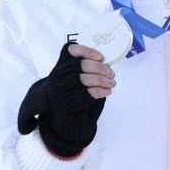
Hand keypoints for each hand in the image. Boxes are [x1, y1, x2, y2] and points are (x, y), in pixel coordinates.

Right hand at [19, 43, 113, 157]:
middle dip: (100, 68)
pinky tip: (107, 91)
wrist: (64, 118)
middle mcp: (57, 76)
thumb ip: (85, 69)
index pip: (69, 50)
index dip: (86, 51)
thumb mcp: (75, 79)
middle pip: (81, 65)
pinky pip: (87, 94)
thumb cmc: (74, 94)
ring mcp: (59, 90)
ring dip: (103, 80)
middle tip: (111, 73)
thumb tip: (106, 63)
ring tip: (112, 83)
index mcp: (60, 66)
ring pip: (85, 79)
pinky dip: (101, 91)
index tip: (101, 57)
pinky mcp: (65, 103)